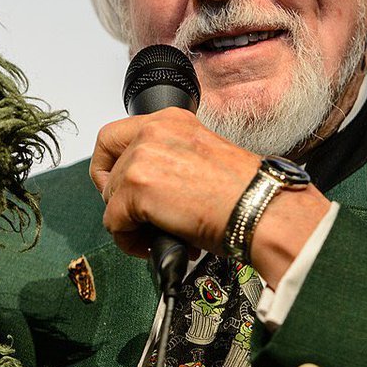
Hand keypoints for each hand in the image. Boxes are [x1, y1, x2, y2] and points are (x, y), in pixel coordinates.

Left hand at [90, 108, 330, 287]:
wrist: (261, 208)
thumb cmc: (245, 193)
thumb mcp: (200, 159)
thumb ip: (168, 162)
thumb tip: (147, 189)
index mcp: (171, 121)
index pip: (115, 135)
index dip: (111, 165)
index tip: (119, 187)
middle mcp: (153, 131)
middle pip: (105, 163)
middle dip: (113, 194)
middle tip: (133, 216)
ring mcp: (142, 157)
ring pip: (109, 197)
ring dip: (127, 222)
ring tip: (155, 237)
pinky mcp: (137, 187)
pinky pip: (113, 222)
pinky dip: (128, 240)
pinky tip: (152, 246)